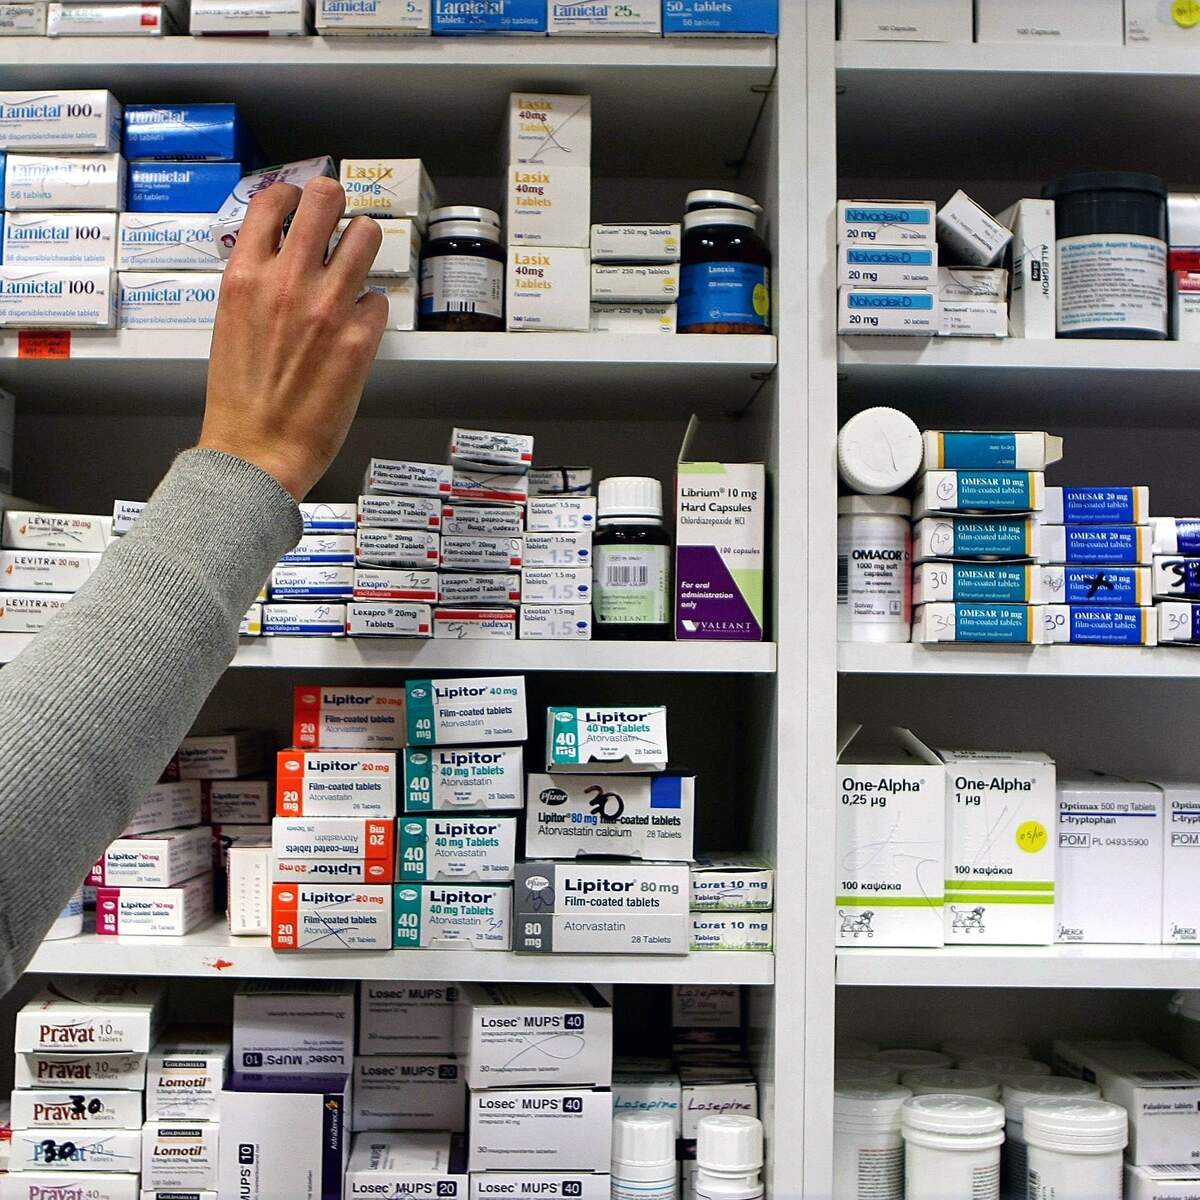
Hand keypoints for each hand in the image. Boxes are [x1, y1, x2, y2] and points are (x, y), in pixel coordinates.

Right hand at [199, 177, 387, 500]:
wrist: (256, 450)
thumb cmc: (240, 397)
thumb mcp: (231, 322)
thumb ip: (256, 283)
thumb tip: (279, 256)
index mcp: (245, 275)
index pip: (273, 200)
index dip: (293, 196)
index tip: (301, 203)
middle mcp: (287, 280)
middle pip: (325, 198)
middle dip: (335, 203)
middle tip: (337, 223)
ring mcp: (327, 307)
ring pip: (365, 235)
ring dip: (363, 245)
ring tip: (356, 265)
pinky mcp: (359, 339)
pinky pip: (378, 299)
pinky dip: (370, 309)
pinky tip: (356, 327)